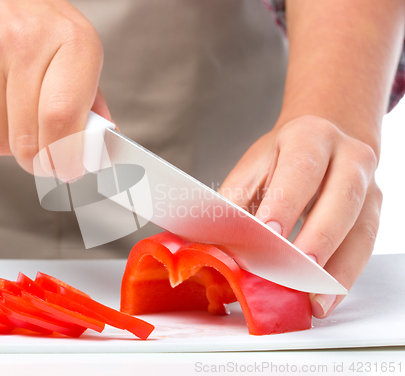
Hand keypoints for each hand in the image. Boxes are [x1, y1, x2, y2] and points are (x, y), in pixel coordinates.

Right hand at [0, 0, 111, 173]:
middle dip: (40, 160)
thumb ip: (90, 97)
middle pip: (30, 140)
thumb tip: (98, 139)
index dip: (66, 157)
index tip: (69, 169)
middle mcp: (25, 45)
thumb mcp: (76, 48)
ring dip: (12, 140)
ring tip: (15, 108)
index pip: (63, 119)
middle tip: (44, 154)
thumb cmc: (35, 19)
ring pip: (0, 141)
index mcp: (71, 42)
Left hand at [220, 115, 381, 318]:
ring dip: (337, 269)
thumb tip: (209, 243)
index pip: (300, 168)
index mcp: (310, 137)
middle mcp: (348, 156)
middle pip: (340, 199)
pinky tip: (326, 298)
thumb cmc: (281, 157)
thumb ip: (235, 202)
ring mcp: (368, 185)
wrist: (323, 140)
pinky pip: (365, 247)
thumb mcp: (254, 167)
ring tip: (314, 301)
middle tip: (295, 273)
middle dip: (318, 239)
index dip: (286, 202)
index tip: (268, 234)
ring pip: (360, 229)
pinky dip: (345, 276)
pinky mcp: (374, 211)